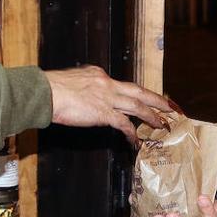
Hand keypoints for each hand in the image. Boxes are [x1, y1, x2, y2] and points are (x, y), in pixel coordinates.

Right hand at [45, 66, 171, 144]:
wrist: (45, 92)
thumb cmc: (51, 89)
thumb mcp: (71, 80)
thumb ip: (83, 86)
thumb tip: (84, 94)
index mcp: (99, 75)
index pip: (122, 85)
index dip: (135, 93)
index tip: (144, 98)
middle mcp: (107, 83)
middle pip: (139, 91)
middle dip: (157, 99)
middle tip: (171, 106)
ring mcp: (107, 98)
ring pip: (137, 106)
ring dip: (152, 116)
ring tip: (163, 124)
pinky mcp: (103, 112)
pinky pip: (124, 124)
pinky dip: (132, 133)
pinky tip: (136, 141)